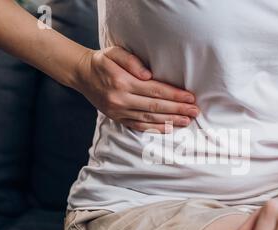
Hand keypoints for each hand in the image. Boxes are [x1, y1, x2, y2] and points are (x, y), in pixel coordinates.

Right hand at [72, 46, 199, 132]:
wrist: (82, 74)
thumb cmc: (102, 61)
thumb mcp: (114, 52)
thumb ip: (131, 61)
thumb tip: (149, 75)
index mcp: (122, 82)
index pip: (155, 90)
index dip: (174, 95)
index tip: (190, 97)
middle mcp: (121, 99)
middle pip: (155, 106)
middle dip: (178, 109)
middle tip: (195, 111)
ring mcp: (119, 111)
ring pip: (149, 119)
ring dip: (170, 120)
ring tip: (187, 120)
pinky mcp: (118, 118)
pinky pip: (139, 126)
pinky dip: (155, 129)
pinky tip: (169, 128)